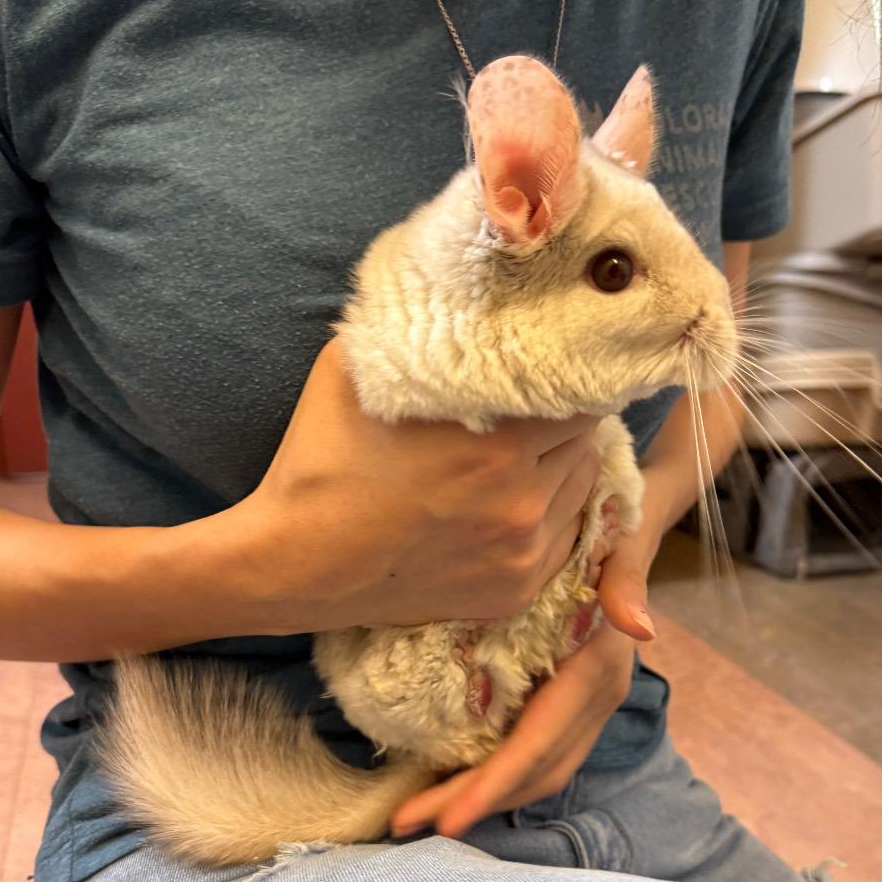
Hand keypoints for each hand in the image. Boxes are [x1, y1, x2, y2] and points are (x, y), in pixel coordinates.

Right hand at [228, 338, 602, 632]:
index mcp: (497, 442)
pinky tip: (507, 503)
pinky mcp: (515, 590)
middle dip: (563, 418)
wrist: (296, 564)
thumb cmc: (321, 460)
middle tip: (530, 410)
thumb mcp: (355, 369)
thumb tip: (452, 291)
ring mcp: (523, 552)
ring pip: (580, 485)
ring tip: (518, 458)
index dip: (567, 374)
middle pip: (585, 439)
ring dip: (560, 465)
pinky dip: (548, 514)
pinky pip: (564, 535)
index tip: (550, 368)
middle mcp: (523, 501)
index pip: (581, 392)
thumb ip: (415, 330)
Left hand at [389, 520, 663, 839]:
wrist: (627, 536)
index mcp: (597, 671)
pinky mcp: (569, 703)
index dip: (494, 783)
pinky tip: (453, 777)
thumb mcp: (619, 550)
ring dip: (480, 796)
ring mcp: (585, 708)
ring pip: (535, 772)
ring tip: (417, 809)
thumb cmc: (612, 538)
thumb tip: (640, 628)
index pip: (542, 742)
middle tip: (405, 821)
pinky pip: (534, 753)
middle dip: (472, 802)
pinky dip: (495, 774)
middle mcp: (596, 700)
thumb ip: (626, 586)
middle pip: (533, 771)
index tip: (446, 817)